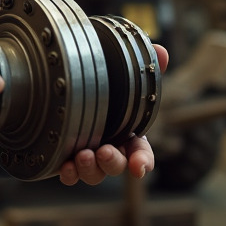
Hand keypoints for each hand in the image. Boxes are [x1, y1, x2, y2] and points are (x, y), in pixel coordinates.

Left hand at [58, 42, 168, 185]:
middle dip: (112, 162)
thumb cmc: (104, 85)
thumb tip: (161, 51)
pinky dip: (70, 174)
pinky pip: (71, 174)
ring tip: (82, 156)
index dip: (142, 161)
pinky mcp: (68, 158)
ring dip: (89, 169)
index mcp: (128, 133)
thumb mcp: (123, 74)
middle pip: (117, 165)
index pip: (141, 153)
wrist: (68, 87)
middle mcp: (111, 147)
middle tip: (104, 152)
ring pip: (95, 173)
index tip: (139, 167)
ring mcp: (90, 156)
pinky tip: (65, 167)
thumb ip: (145, 66)